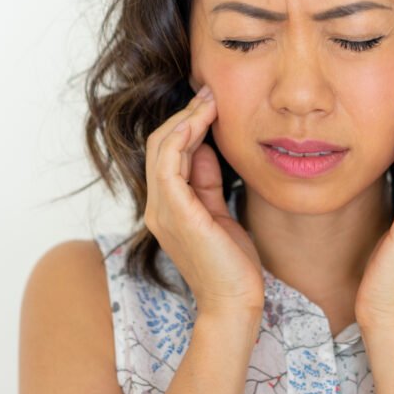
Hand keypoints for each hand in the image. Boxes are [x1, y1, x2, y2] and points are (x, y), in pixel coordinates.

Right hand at [144, 84, 264, 321]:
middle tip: (210, 92)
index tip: (211, 102)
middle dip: (185, 114)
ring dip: (185, 119)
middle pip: (160, 145)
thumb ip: (207, 182)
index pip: (167, 154)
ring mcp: (163, 211)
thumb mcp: (220, 213)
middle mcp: (158, 207)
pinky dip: (181, 137)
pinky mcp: (176, 214)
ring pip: (161, 148)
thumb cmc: (232, 264)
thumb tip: (205, 148)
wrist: (235, 302)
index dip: (186, 124)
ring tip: (209, 99)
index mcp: (168, 207)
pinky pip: (168, 164)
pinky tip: (201, 121)